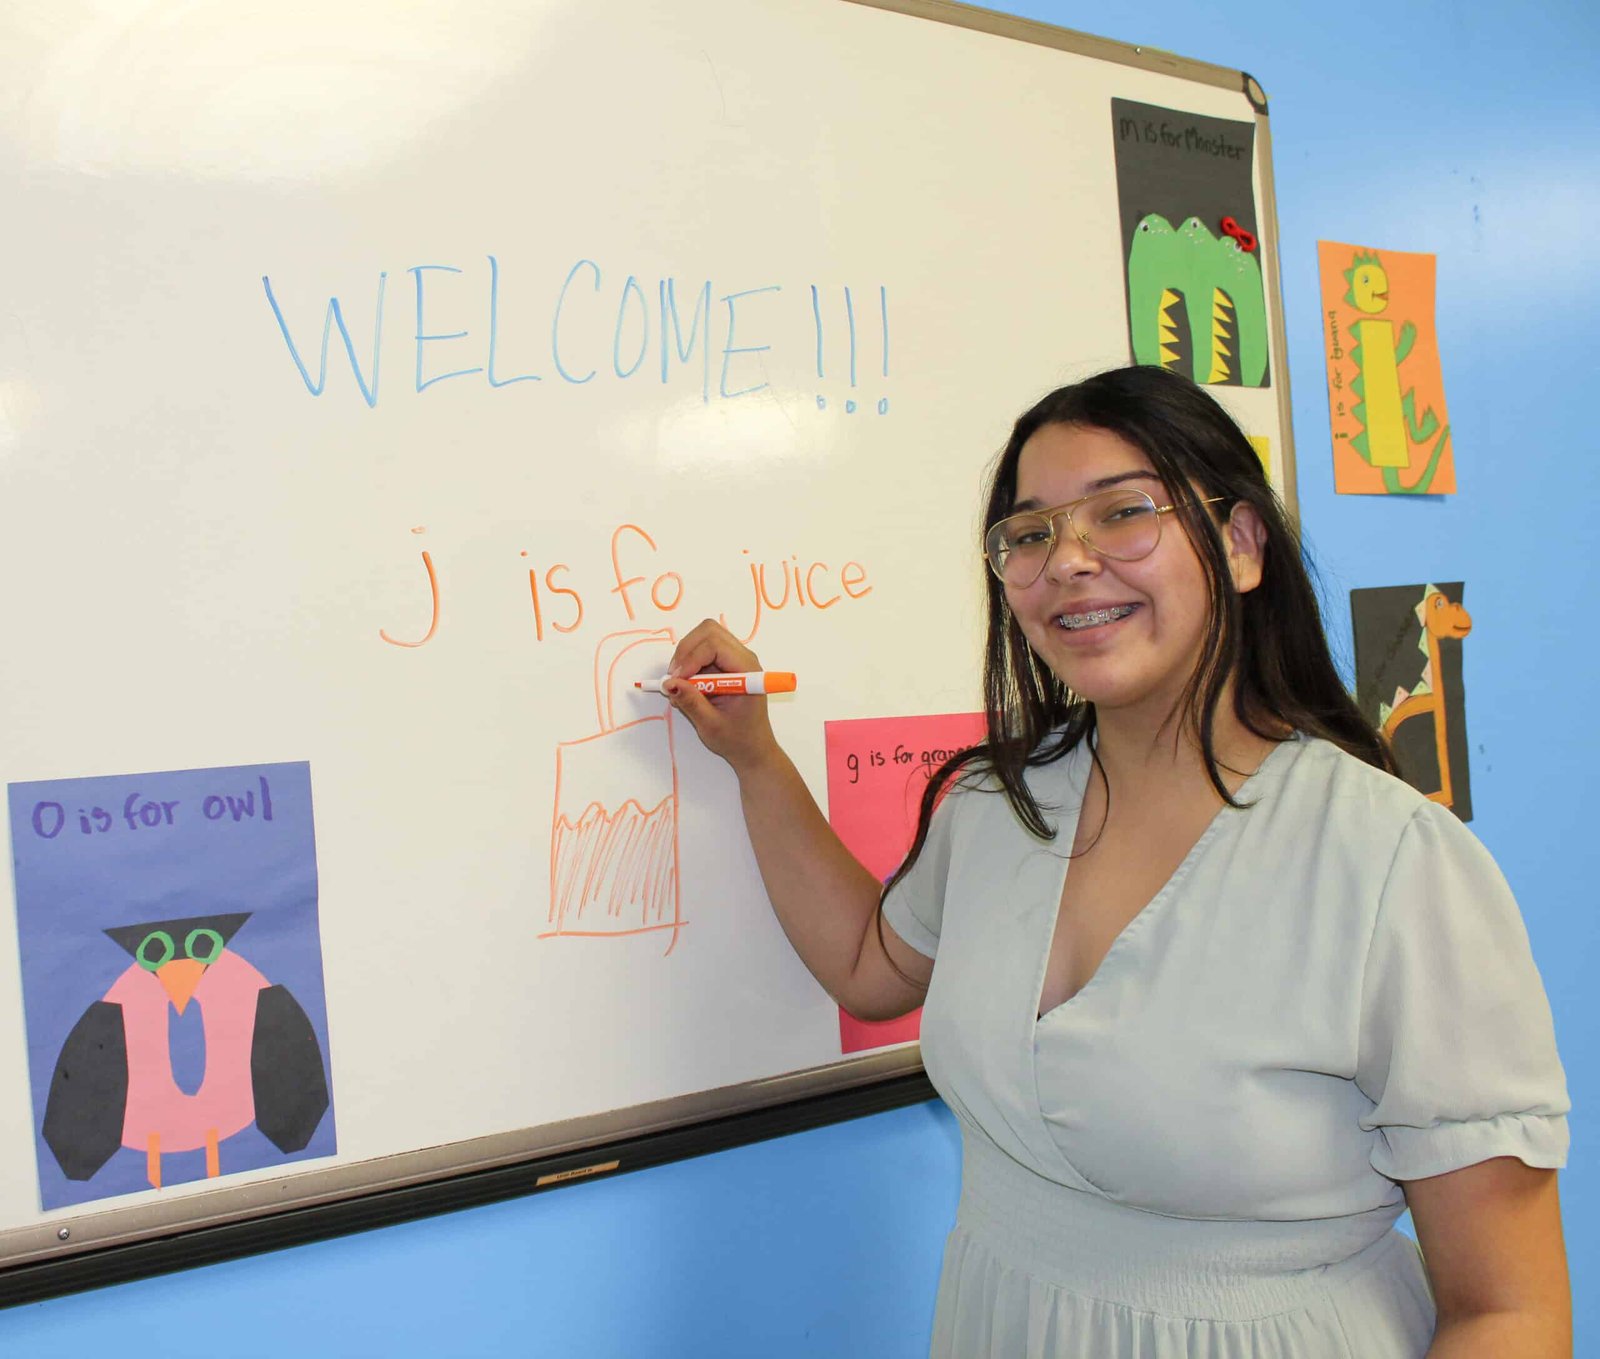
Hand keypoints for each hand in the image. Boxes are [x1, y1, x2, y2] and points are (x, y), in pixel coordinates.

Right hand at [661, 618, 780, 774]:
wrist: (753, 749)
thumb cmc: (738, 739)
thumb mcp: (711, 725)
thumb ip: (691, 703)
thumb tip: (670, 684)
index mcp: (747, 670)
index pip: (715, 644)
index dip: (691, 658)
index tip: (676, 681)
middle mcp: (742, 658)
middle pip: (708, 632)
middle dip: (685, 651)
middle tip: (674, 678)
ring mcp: (733, 659)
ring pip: (703, 638)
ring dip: (685, 657)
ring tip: (679, 685)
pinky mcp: (724, 665)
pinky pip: (701, 652)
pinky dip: (688, 664)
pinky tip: (687, 687)